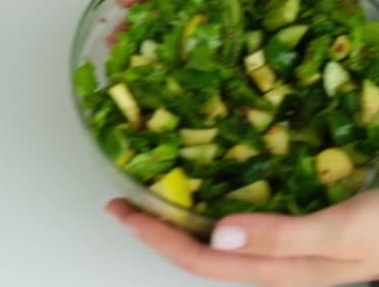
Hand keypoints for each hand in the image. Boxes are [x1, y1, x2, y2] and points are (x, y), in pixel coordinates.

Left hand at [106, 191, 378, 286]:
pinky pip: (235, 225)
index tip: (123, 212)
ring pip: (212, 242)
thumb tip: (218, 236)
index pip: (200, 259)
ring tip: (149, 199)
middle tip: (122, 203)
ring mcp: (278, 248)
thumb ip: (284, 237)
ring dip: (175, 222)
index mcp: (277, 268)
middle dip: (155, 231)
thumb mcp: (341, 232)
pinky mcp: (288, 230)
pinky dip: (206, 210)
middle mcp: (270, 262)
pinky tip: (203, 194)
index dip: (157, 238)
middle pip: (198, 254)